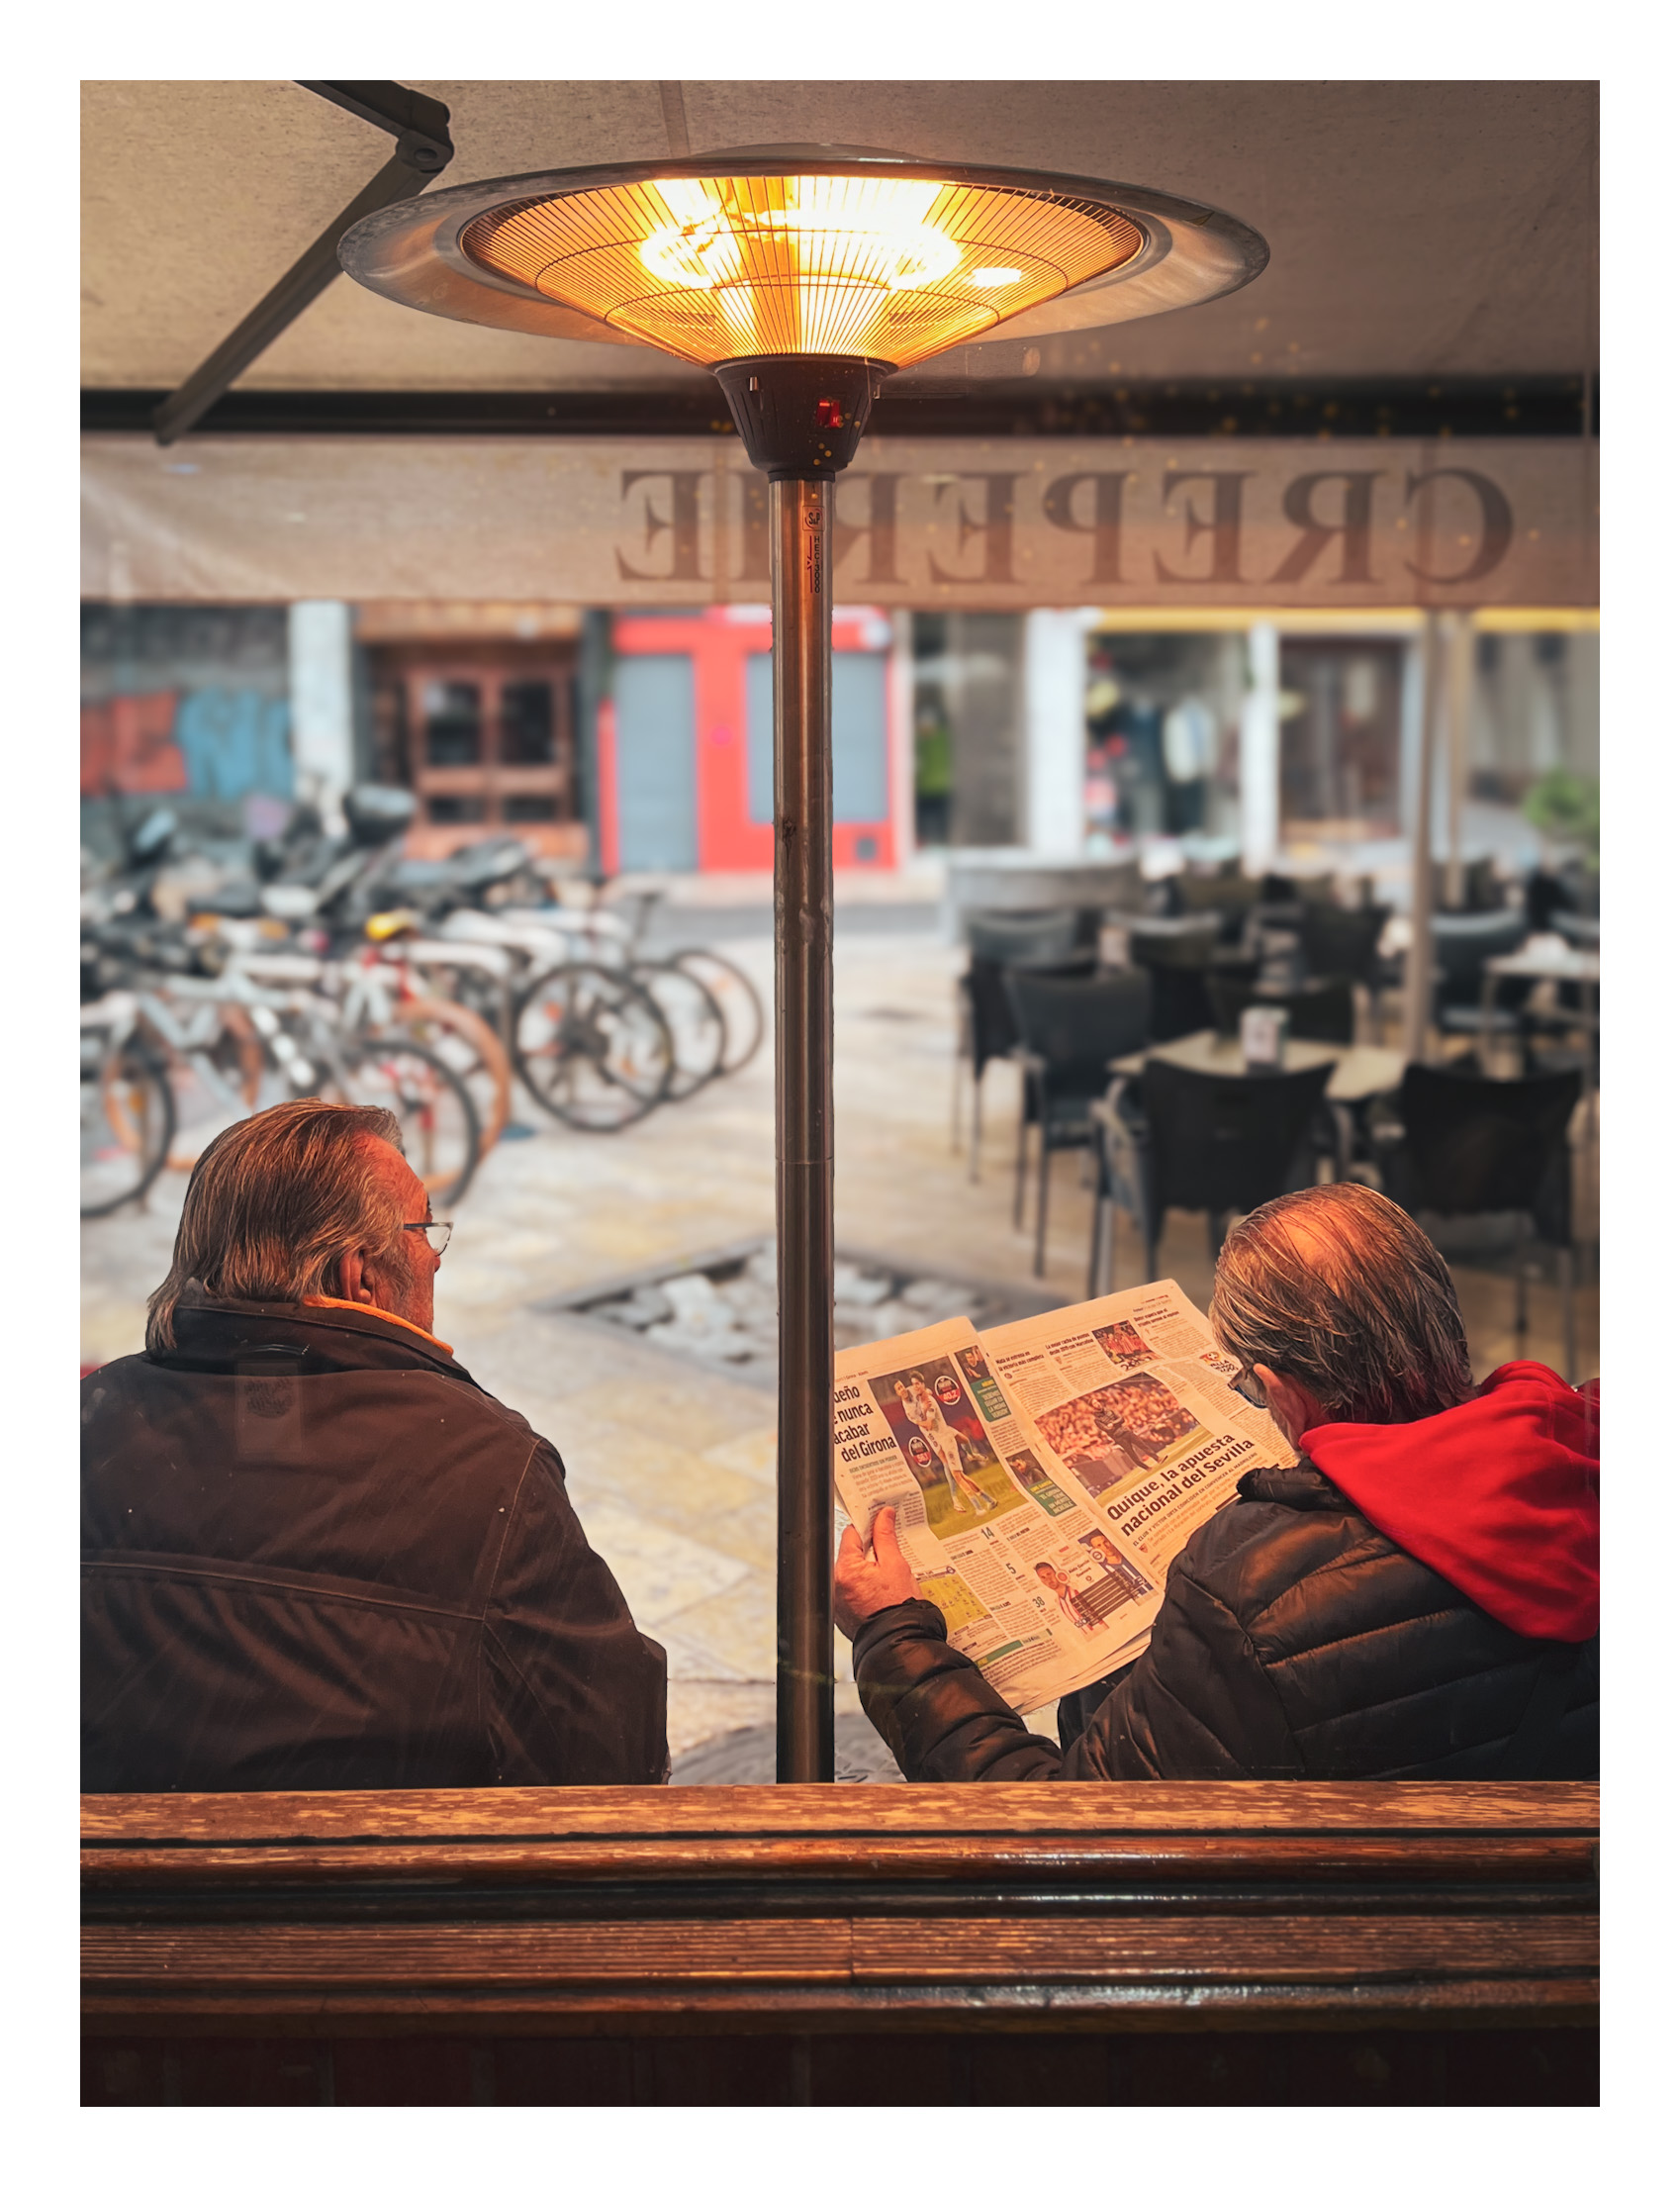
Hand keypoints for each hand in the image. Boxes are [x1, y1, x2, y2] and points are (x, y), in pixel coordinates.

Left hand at [834, 1504, 920, 1640]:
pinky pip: (850, 1591)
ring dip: (865, 1569)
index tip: (878, 1522)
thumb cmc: (899, 1607)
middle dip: (867, 1550)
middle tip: (888, 1551)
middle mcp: (835, 1585)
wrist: (901, 1641)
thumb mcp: (896, 1564)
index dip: (867, 1526)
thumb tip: (883, 1515)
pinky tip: (879, 1591)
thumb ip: (886, 1536)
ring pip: (850, 1573)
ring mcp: (836, 1601)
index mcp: (845, 1570)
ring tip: (886, 1576)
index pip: (851, 1534)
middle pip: (849, 1554)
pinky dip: (862, 1587)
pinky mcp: (841, 1613)